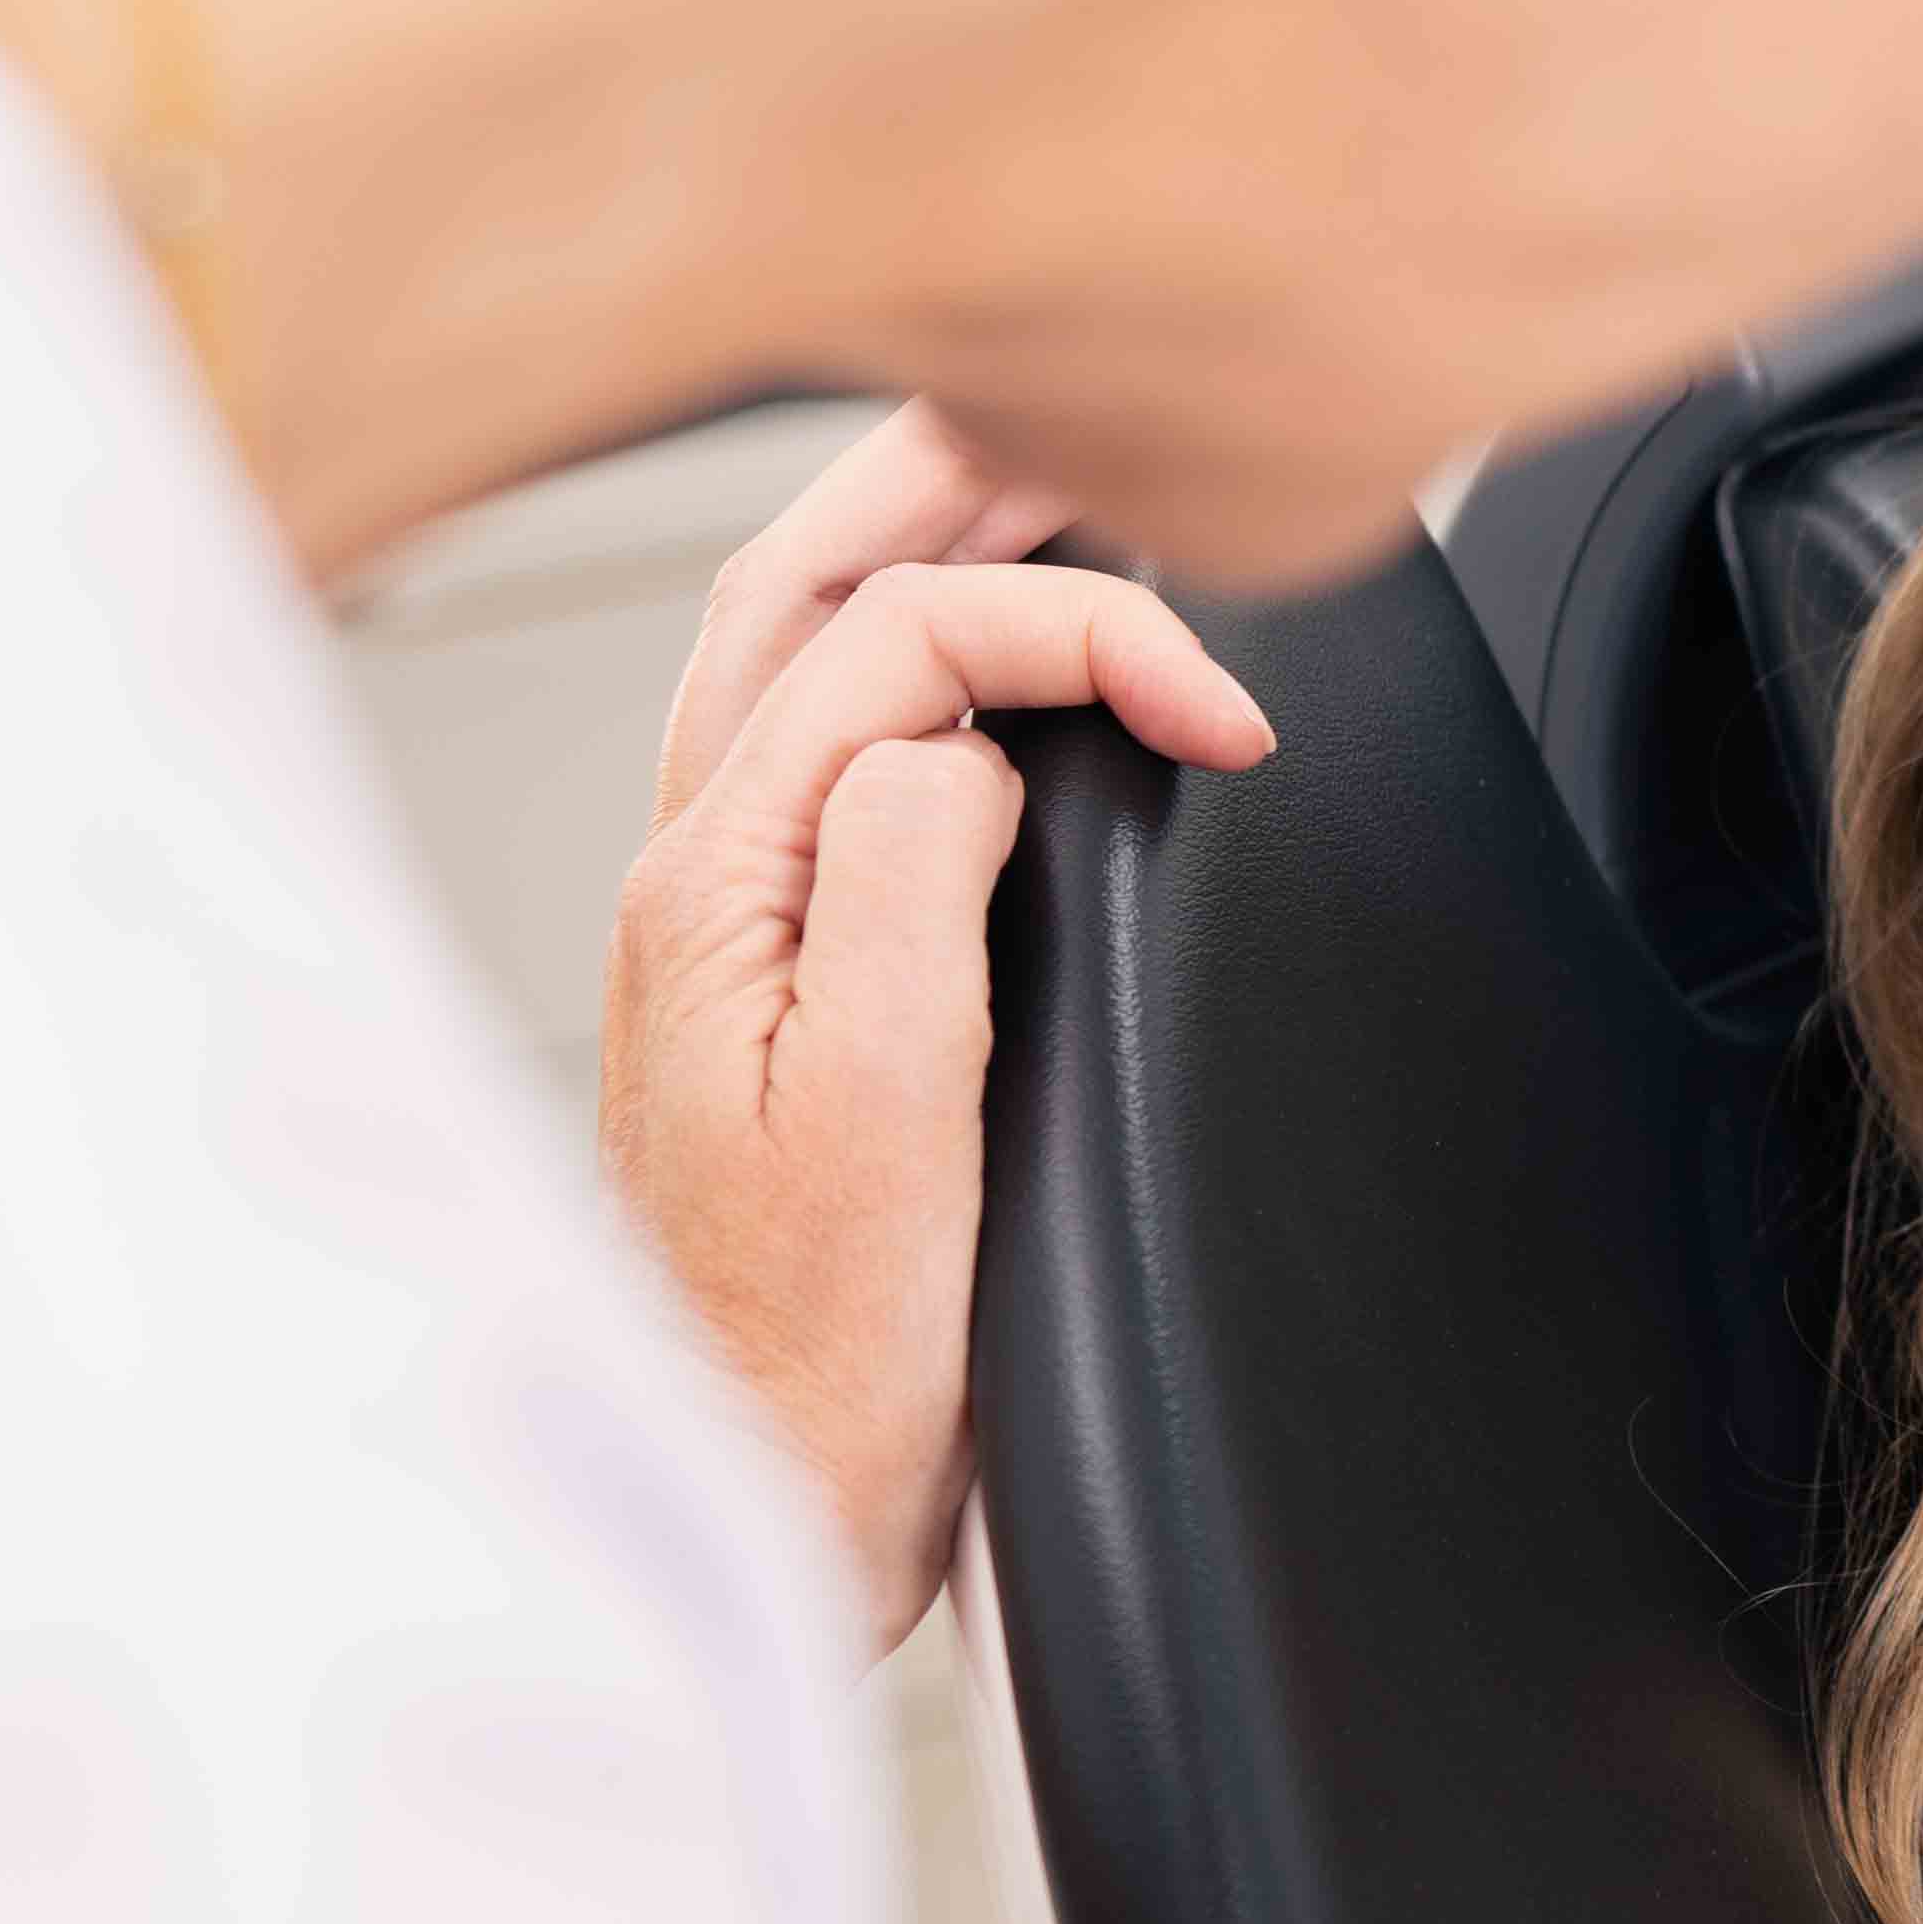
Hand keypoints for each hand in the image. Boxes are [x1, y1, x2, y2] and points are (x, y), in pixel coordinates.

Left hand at [597, 403, 1272, 1650]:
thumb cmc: (806, 1371)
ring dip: (914, 530)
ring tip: (1041, 463)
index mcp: (715, 886)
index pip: (901, 641)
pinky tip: (979, 662)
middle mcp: (696, 876)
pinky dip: (908, 650)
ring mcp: (721, 922)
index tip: (1227, 717)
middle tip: (1099, 403)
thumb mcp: (882, 1117)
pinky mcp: (767, 978)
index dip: (1084, 630)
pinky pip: (822, 742)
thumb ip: (908, 880)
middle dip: (952, 466)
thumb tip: (961, 745)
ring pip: (796, 642)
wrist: (745, 1520)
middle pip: (801, 580)